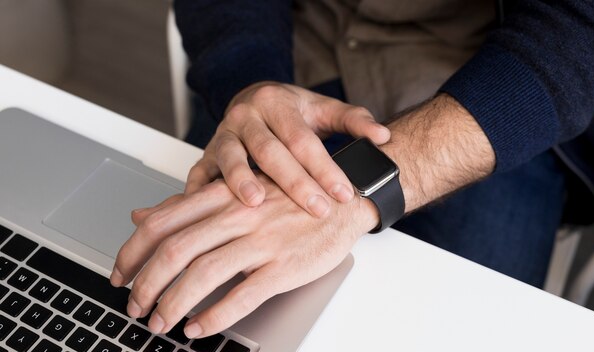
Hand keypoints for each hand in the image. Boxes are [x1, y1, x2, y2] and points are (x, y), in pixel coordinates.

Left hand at [110, 175, 377, 337]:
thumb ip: (187, 206)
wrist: (342, 199)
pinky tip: (199, 329)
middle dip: (145, 284)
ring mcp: (262, 241)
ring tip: (160, 323)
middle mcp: (238, 215)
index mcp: (222, 196)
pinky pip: (242, 296)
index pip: (162, 222)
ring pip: (204, 274)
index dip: (131, 251)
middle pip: (175, 250)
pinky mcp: (284, 266)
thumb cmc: (288, 198)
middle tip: (133, 306)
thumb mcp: (236, 192)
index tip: (119, 274)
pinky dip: (214, 317)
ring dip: (173, 304)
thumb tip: (141, 216)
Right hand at [186, 82, 389, 217]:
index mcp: (277, 103)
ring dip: (239, 180)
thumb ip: (354, 121)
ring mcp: (223, 134)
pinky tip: (204, 211)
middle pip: (270, 151)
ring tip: (253, 204)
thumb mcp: (324, 109)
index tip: (344, 192)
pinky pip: (199, 171)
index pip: (303, 139)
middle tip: (316, 208)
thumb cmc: (294, 112)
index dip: (324, 167)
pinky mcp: (207, 153)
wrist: (256, 100)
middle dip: (294, 182)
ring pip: (230, 157)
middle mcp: (246, 116)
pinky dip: (199, 190)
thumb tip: (382, 136)